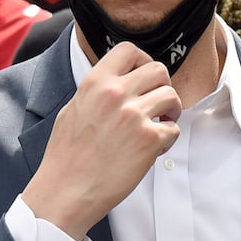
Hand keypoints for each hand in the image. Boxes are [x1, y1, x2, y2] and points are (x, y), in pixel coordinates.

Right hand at [21, 42, 179, 239]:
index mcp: (95, 83)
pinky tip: (153, 148)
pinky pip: (174, 129)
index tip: (145, 77)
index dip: (143, 61)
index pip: (128, 50)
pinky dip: (168, 139)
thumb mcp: (73, 110)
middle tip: (157, 104)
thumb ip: (98, 92)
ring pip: (172, 96)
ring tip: (159, 124)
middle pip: (159, 70)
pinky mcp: (150, 139)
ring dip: (171, 111)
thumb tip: (120, 82)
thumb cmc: (67, 156)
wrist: (65, 191)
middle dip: (163, 86)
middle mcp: (116, 94)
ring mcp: (134, 116)